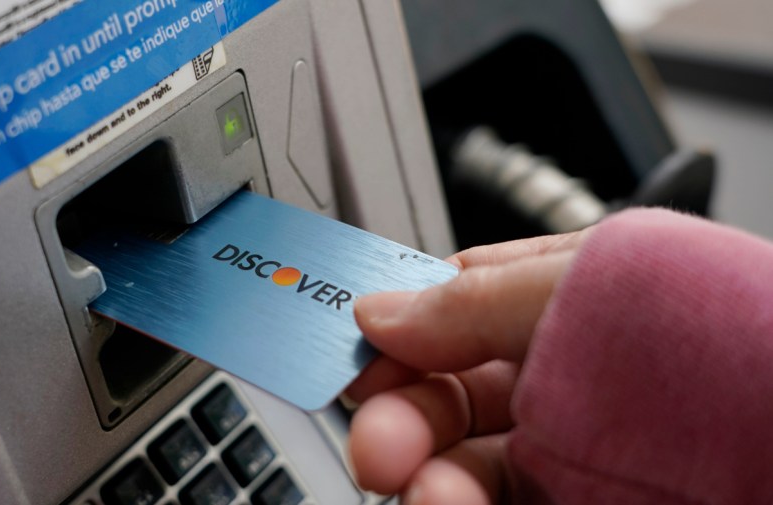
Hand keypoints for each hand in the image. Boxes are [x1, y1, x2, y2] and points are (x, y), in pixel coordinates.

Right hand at [346, 230, 590, 503]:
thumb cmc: (713, 329)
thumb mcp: (580, 282)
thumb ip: (471, 299)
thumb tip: (375, 312)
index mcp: (560, 298)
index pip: (453, 313)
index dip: (397, 340)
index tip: (359, 367)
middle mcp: (563, 375)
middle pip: (451, 400)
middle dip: (402, 420)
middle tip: (379, 446)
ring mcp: (576, 450)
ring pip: (469, 467)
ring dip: (428, 479)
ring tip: (426, 495)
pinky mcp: (581, 501)